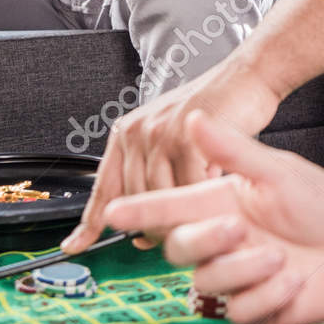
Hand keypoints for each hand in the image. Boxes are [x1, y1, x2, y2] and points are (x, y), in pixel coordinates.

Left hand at [62, 60, 281, 254]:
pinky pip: (190, 188)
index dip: (88, 223)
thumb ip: (156, 177)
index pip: (103, 188)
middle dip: (155, 228)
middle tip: (180, 236)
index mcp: (128, 134)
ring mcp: (160, 134)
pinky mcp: (186, 138)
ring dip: (183, 216)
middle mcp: (138, 133)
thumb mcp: (174, 139)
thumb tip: (141, 233)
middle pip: (134, 202)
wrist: (247, 78)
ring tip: (204, 218)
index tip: (75, 246)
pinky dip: (205, 199)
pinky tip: (219, 195)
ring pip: (161, 198)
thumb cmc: (217, 108)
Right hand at [105, 112, 323, 323]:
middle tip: (238, 227)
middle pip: (179, 247)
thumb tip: (196, 117)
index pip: (168, 207)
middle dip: (205, 240)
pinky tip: (295, 280)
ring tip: (282, 256)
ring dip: (246, 269)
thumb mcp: (278, 170)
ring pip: (208, 282)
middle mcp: (221, 240)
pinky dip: (269, 295)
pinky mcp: (253, 306)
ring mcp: (235, 275)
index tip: (111, 213)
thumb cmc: (322, 204)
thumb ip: (233, 149)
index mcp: (220, 203)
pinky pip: (239, 310)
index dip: (138, 211)